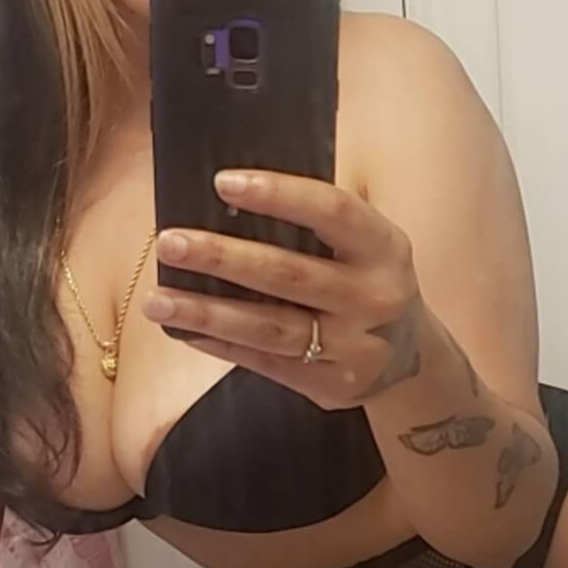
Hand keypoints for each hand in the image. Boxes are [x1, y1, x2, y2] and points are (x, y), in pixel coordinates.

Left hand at [142, 170, 427, 407]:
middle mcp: (373, 297)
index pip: (331, 212)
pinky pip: (264, 363)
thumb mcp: (367, 244)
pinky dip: (219, 344)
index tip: (223, 182)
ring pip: (269, 328)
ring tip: (157, 300)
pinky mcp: (331, 385)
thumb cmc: (367, 278)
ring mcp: (353, 347)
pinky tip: (182, 329)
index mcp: (384, 247)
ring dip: (207, 313)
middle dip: (222, 257)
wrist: (410, 359)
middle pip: (288, 274)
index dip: (278, 194)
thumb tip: (229, 197)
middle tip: (169, 242)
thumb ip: (318, 224)